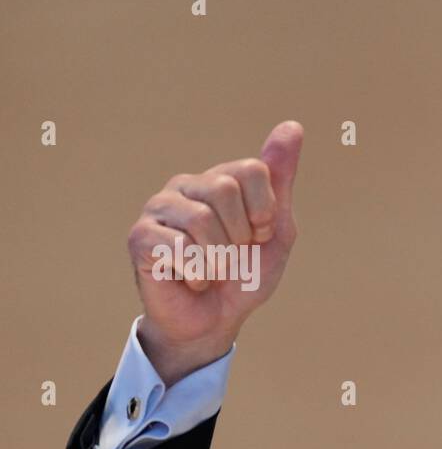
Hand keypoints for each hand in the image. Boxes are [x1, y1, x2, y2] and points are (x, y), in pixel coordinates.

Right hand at [128, 121, 302, 384]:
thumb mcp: (276, 230)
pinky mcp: (141, 238)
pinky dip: (198, 273)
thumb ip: (280, 180)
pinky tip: (191, 279)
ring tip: (213, 270)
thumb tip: (292, 126)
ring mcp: (159, 209)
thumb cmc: (245, 276)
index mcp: (220, 179)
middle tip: (232, 256)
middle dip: (241, 235)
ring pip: (202, 219)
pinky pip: (179, 246)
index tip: (259, 236)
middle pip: (226, 188)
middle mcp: (186, 186)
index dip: (265, 212)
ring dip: (221, 259)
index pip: (253, 170)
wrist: (215, 322)